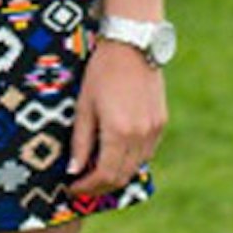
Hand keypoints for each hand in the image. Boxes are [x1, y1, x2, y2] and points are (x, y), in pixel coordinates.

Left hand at [65, 40, 166, 197]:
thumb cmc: (102, 72)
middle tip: (82, 184)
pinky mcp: (160, 122)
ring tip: (95, 169)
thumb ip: (80, 141)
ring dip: (116, 174)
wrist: (132, 45)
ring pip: (135, 167)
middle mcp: (140, 135)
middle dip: (100, 186)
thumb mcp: (84, 106)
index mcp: (119, 132)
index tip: (72, 187)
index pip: (104, 175)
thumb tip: (74, 171)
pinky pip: (146, 152)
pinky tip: (114, 153)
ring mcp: (154, 130)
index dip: (87, 187)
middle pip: (121, 177)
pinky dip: (130, 160)